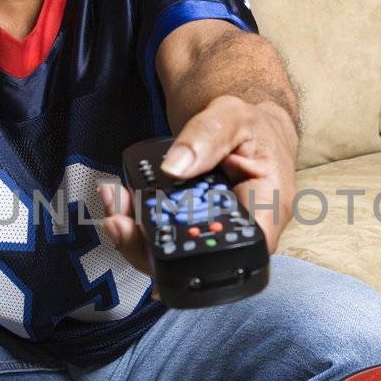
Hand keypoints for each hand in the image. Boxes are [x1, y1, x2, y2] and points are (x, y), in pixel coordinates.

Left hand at [99, 96, 297, 278]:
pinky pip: (166, 238)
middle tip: (119, 221)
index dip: (193, 261)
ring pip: (173, 255)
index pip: (235, 254)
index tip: (155, 244)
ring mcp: (215, 235)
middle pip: (194, 261)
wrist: (250, 131)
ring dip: (136, 237)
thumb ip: (207, 136)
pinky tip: (121, 201)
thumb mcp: (233, 118)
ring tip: (115, 203)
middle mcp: (240, 234)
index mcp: (265, 212)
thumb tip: (174, 168)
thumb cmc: (251, 128)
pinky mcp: (194, 230)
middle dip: (149, 247)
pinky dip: (138, 224)